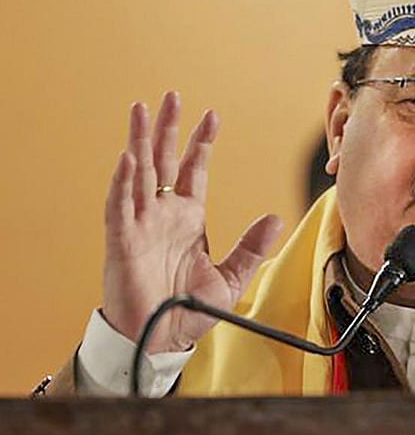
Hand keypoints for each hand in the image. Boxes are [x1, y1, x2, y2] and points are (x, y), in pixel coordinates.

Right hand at [102, 91, 282, 352]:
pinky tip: (127, 157)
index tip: (212, 115)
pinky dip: (123, 182)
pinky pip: (120, 207)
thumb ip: (251, 247)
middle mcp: (162, 214)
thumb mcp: (231, 277)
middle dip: (168, 128)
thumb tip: (275, 218)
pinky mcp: (123, 242)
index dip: (201, 143)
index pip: (194, 170)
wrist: (161, 339)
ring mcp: (141, 225)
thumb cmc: (188, 308)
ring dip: (139, 141)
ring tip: (141, 110)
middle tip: (173, 96)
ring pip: (138, 173)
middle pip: (163, 160)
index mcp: (188, 218)